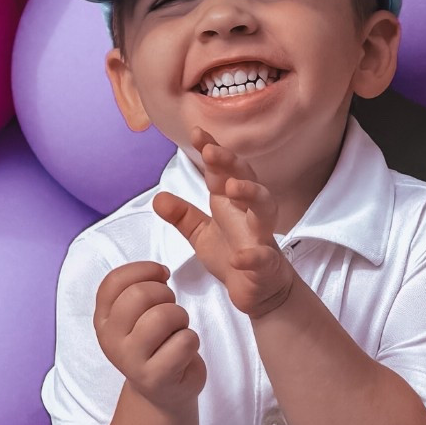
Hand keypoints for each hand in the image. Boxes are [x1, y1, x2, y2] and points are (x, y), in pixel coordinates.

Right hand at [92, 260, 204, 411]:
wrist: (162, 392)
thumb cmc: (154, 346)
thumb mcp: (136, 317)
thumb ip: (138, 290)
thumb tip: (160, 272)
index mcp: (103, 319)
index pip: (115, 281)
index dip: (144, 270)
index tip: (161, 275)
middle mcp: (110, 339)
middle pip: (140, 294)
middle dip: (166, 294)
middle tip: (170, 310)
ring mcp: (130, 361)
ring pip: (164, 316)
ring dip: (181, 318)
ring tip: (177, 331)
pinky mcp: (155, 377)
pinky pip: (184, 341)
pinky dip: (192, 341)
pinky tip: (183, 352)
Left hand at [153, 132, 297, 321]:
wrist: (260, 290)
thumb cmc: (234, 257)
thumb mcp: (201, 234)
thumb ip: (182, 215)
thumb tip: (158, 197)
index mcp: (231, 204)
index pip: (222, 171)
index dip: (212, 151)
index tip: (197, 133)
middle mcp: (248, 214)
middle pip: (246, 179)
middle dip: (230, 163)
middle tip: (211, 152)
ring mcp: (261, 238)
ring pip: (265, 208)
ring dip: (251, 194)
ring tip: (233, 188)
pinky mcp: (267, 265)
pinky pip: (263, 258)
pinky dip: (253, 257)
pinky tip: (239, 258)